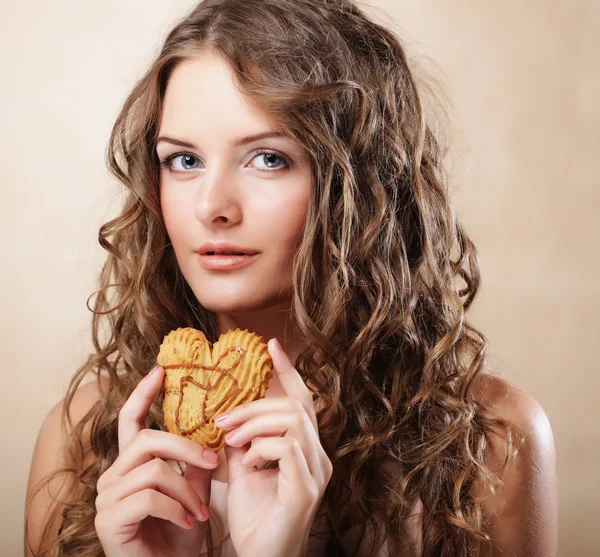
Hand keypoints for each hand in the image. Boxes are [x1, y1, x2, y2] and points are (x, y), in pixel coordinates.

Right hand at [94, 365, 219, 556]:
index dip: (142, 394)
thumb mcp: (195, 492)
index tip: (160, 370)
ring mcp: (107, 498)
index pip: (130, 421)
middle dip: (187, 448)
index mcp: (130, 464)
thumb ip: (198, 464)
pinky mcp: (109, 519)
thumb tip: (215, 429)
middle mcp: (113, 475)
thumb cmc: (180, 534)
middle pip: (148, 440)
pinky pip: (151, 497)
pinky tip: (188, 522)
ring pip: (154, 470)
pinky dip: (177, 508)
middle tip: (213, 460)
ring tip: (201, 510)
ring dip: (186, 490)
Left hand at [216, 338, 332, 556]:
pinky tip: (246, 462)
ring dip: (256, 423)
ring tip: (230, 439)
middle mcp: (318, 456)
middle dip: (257, 404)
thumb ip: (240, 439)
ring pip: (295, 420)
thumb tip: (225, 412)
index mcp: (305, 448)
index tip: (271, 345)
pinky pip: (289, 448)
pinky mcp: (307, 489)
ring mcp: (316, 472)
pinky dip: (262, 447)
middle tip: (224, 419)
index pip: (301, 400)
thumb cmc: (254, 516)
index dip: (289, 370)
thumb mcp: (242, 467)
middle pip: (296, 406)